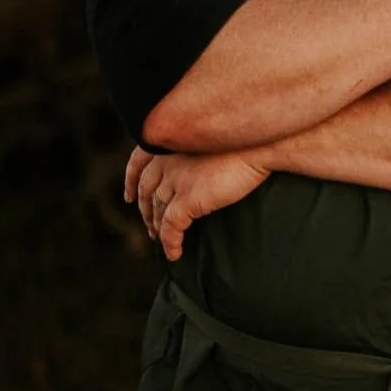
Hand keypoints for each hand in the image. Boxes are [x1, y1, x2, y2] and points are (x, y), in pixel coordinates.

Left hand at [124, 145, 270, 261]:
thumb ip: (193, 150)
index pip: (138, 161)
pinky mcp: (188, 199)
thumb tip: (192, 168)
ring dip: (156, 227)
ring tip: (160, 239)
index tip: (129, 195)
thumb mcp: (210, 137)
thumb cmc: (246, 137)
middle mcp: (167, 159)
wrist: (261, 143)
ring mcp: (176, 179)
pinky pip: (171, 228)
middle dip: (143, 209)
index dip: (131, 180)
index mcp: (171, 141)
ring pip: (156, 210)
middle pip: (145, 189)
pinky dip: (170, 243)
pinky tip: (174, 253)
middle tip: (149, 225)